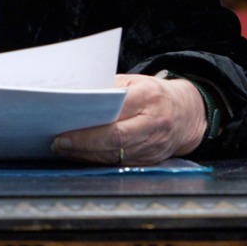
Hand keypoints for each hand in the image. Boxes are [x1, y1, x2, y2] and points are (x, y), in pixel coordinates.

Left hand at [50, 73, 204, 165]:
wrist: (187, 114)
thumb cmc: (154, 94)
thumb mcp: (135, 82)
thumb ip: (109, 89)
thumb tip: (76, 97)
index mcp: (149, 97)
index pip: (116, 114)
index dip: (90, 126)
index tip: (64, 129)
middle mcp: (153, 124)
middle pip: (115, 139)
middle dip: (83, 143)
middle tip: (59, 143)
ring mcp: (154, 146)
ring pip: (115, 155)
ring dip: (86, 155)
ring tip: (64, 149)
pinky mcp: (150, 161)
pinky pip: (119, 163)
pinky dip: (97, 160)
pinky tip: (81, 155)